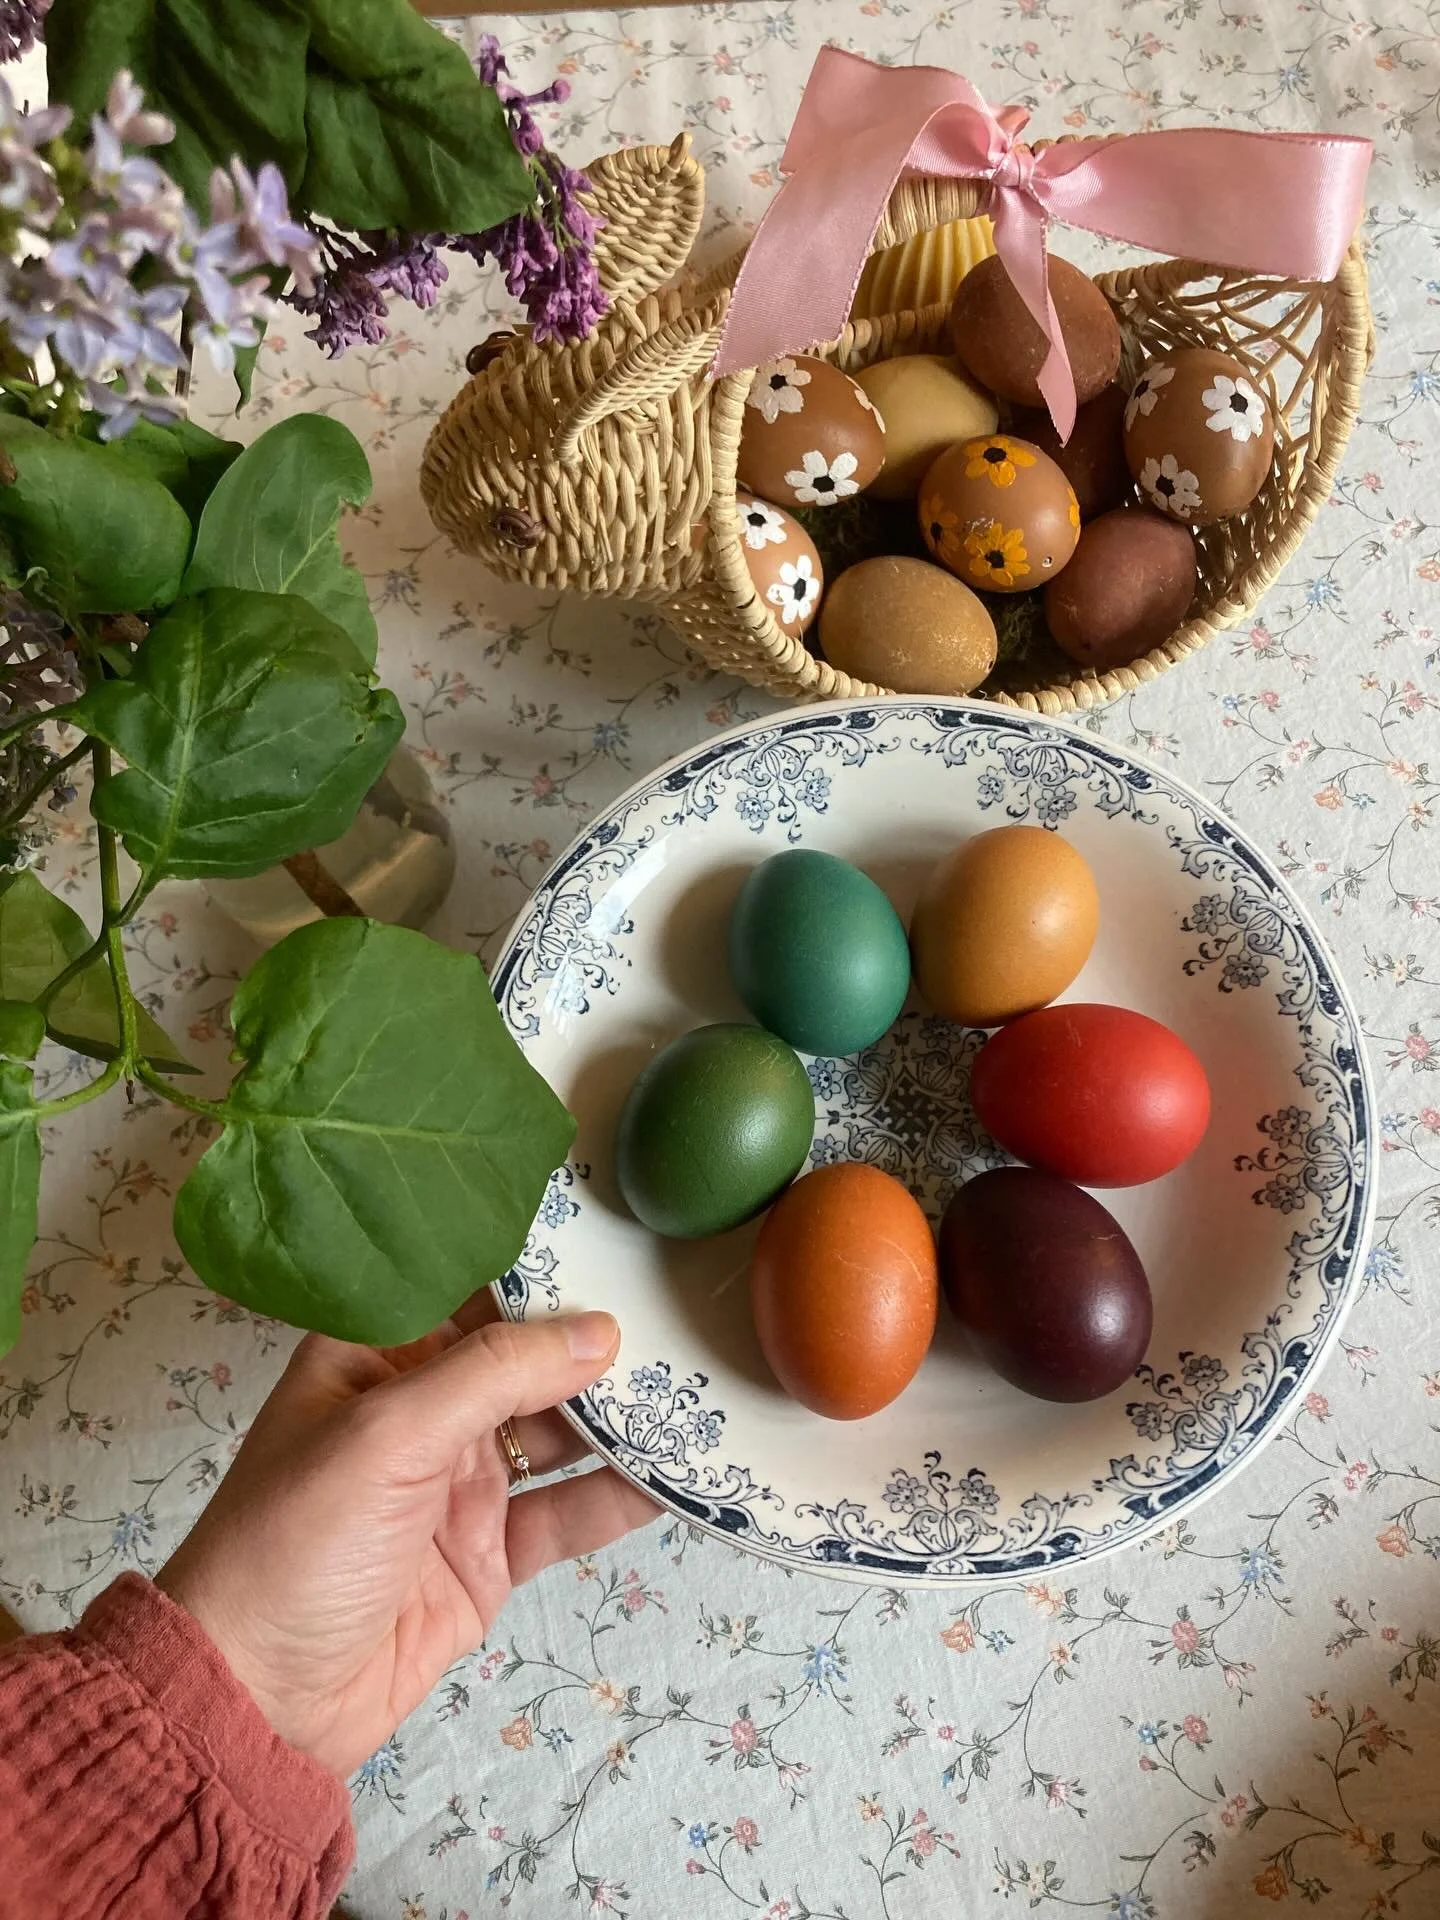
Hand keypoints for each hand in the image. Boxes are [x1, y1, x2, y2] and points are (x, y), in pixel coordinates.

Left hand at [157, 1299, 654, 1777]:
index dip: (537, 1261)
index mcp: (377, 1355)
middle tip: (685, 1311)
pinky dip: (618, 1497)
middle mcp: (422, 1409)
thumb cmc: (295, 1540)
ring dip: (621, 1417)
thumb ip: (496, 1373)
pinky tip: (677, 1476)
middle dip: (599, 1340)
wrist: (258, 1700)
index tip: (619, 1233)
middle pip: (526, 1358)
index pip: (468, 1286)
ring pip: (558, 1433)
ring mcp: (459, 1483)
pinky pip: (565, 1513)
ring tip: (701, 1387)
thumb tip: (602, 1329)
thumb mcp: (389, 1434)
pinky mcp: (487, 1556)